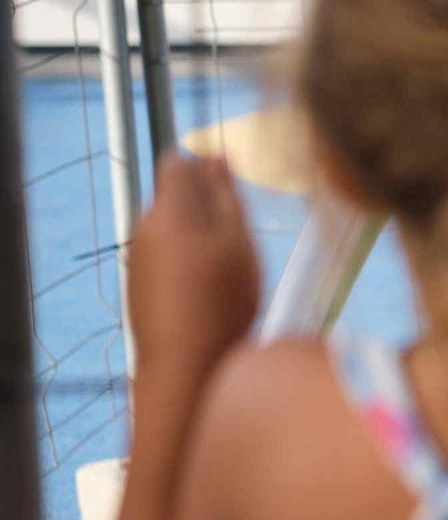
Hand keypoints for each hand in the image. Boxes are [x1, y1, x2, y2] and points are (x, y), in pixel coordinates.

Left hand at [128, 156, 260, 377]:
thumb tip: (215, 158)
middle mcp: (144, 227)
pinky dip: (185, 265)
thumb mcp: (239, 241)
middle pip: (175, 198)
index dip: (206, 169)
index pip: (177, 162)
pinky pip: (163, 258)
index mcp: (169, 210)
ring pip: (171, 230)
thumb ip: (227, 195)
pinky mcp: (137, 283)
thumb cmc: (222, 300)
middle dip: (205, 209)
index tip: (232, 195)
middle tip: (239, 243)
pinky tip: (206, 295)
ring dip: (198, 240)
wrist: (185, 361)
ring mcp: (137, 256)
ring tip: (226, 275)